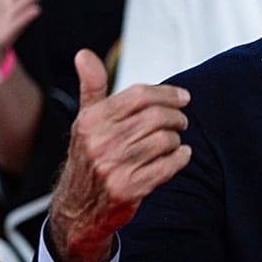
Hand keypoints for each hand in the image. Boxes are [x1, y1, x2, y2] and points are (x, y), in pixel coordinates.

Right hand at [47, 49, 191, 261]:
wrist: (77, 206)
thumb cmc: (88, 158)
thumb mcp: (86, 121)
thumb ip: (91, 87)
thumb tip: (84, 55)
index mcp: (92, 121)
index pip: (139, 96)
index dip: (167, 94)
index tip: (183, 97)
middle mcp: (100, 142)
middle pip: (155, 117)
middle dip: (176, 117)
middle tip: (181, 120)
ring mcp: (114, 167)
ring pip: (164, 141)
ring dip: (177, 139)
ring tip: (175, 140)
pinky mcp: (129, 189)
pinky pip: (167, 167)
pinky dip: (180, 159)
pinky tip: (180, 156)